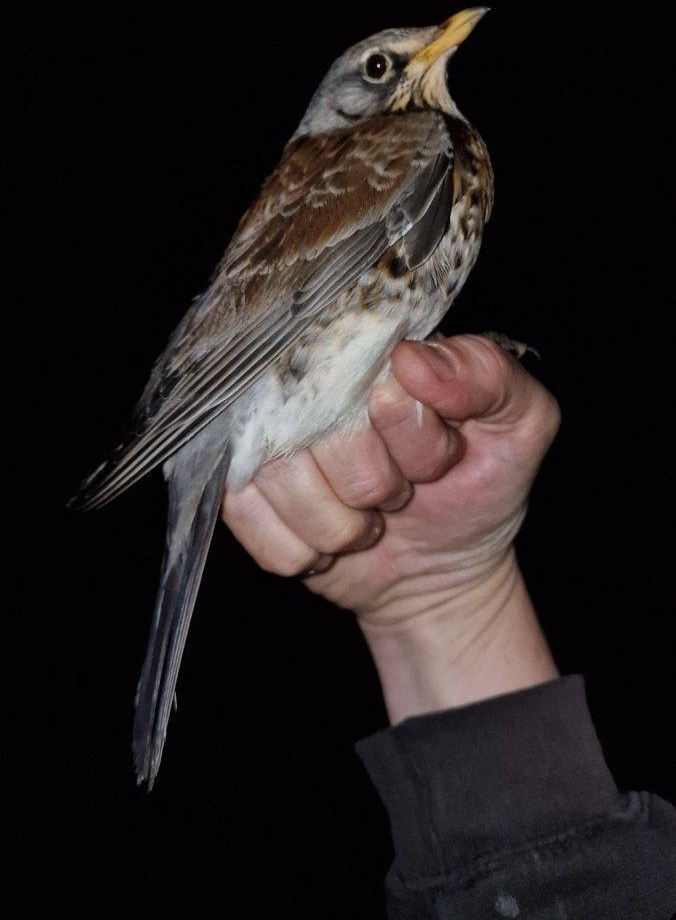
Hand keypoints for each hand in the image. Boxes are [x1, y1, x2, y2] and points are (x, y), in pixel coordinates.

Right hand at [223, 334, 560, 714]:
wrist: (441, 570)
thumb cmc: (480, 485)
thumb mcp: (521, 423)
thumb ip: (488, 376)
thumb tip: (410, 359)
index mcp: (377, 349)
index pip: (372, 375)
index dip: (412, 432)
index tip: (444, 458)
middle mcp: (311, 380)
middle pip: (320, 430)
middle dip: (377, 485)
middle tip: (402, 492)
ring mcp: (267, 433)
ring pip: (280, 478)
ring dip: (338, 524)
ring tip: (366, 518)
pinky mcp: (239, 486)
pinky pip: (249, 518)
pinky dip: (300, 549)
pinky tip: (327, 543)